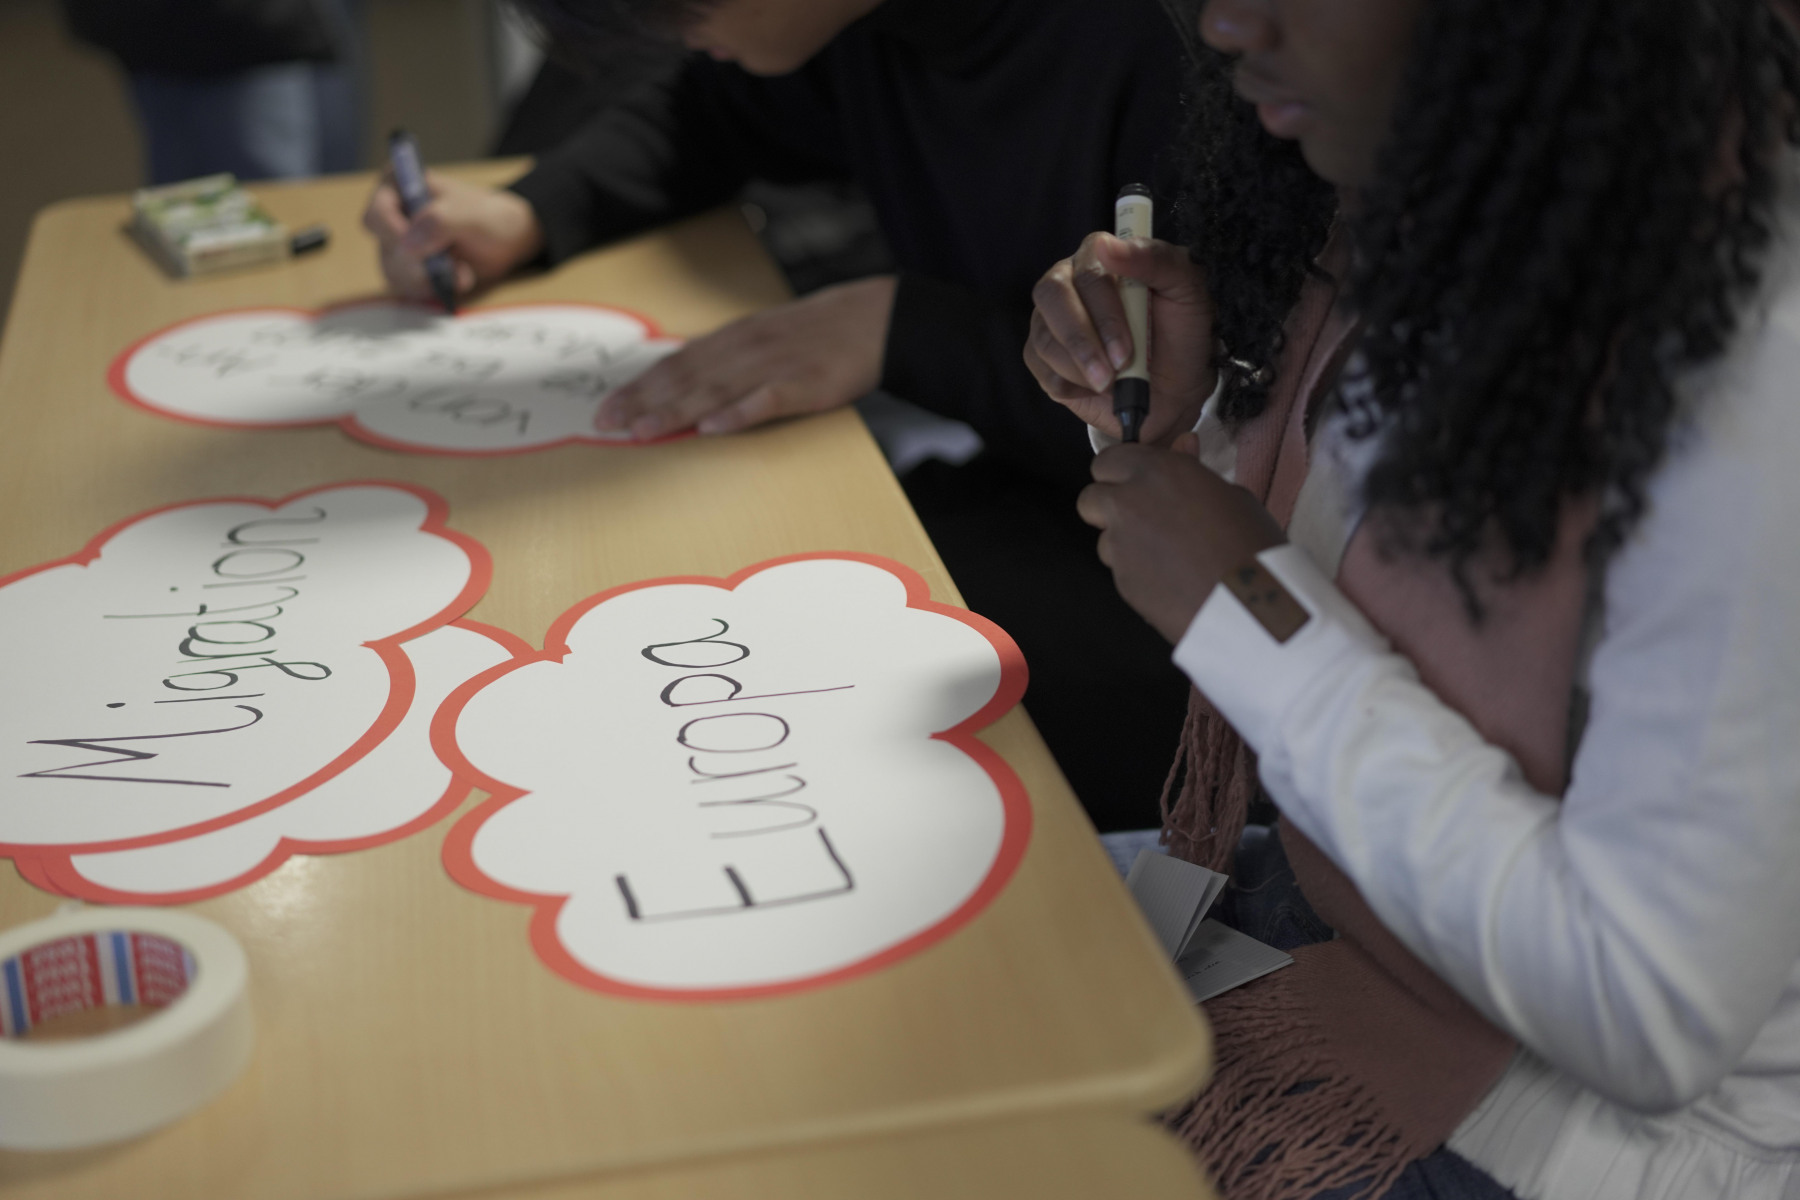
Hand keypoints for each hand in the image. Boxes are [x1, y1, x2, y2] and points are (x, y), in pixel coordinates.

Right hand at [361, 172, 543, 300]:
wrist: (506, 239)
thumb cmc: (488, 217)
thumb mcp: (470, 213)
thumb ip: (441, 221)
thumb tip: (408, 243)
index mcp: (398, 186)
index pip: (376, 214)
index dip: (395, 234)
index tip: (420, 248)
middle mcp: (391, 214)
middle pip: (386, 248)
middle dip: (421, 262)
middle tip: (451, 261)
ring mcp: (397, 243)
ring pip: (395, 272)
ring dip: (431, 278)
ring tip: (461, 270)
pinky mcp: (408, 269)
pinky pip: (409, 288)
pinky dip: (435, 288)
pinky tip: (457, 278)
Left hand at [596, 276, 895, 438]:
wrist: (878, 318)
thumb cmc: (820, 332)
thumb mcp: (767, 335)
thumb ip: (729, 357)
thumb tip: (686, 380)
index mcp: (735, 338)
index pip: (676, 363)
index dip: (638, 386)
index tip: (605, 408)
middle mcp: (747, 349)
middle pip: (686, 377)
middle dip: (644, 401)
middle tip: (608, 424)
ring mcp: (776, 366)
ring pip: (717, 390)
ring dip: (677, 412)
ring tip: (645, 431)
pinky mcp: (807, 384)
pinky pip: (768, 400)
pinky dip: (740, 413)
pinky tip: (715, 428)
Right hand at [1026, 233, 1217, 443]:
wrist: (1176, 386)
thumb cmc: (1181, 333)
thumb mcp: (1187, 289)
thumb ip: (1155, 259)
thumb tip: (1106, 246)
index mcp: (1100, 258)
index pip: (1087, 272)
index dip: (1104, 313)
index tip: (1126, 349)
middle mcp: (1068, 282)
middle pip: (1052, 296)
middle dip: (1082, 341)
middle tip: (1112, 373)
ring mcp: (1050, 319)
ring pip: (1044, 337)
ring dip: (1079, 368)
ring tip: (1111, 384)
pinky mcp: (1041, 356)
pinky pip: (1040, 368)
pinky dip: (1070, 385)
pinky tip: (1096, 389)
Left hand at [1077, 439, 1284, 642]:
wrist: (1251, 603)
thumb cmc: (1251, 541)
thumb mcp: (1230, 493)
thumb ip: (1192, 469)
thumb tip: (1182, 444)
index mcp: (1155, 472)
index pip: (1108, 460)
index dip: (1121, 472)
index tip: (1140, 483)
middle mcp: (1127, 503)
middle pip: (1089, 499)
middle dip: (1109, 506)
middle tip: (1143, 517)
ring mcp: (1119, 545)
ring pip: (1103, 538)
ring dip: (1124, 542)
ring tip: (1165, 555)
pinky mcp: (1121, 581)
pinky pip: (1120, 569)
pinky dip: (1137, 571)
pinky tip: (1170, 579)